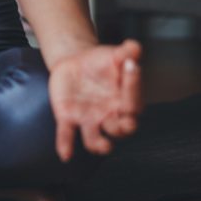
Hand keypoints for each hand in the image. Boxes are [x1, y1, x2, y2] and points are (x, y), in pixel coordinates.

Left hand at [48, 38, 143, 161]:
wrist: (76, 62)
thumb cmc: (101, 63)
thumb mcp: (113, 54)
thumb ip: (126, 52)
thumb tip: (135, 46)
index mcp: (125, 101)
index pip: (134, 100)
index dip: (133, 84)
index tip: (131, 65)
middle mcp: (110, 116)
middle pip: (121, 129)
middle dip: (123, 128)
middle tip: (123, 120)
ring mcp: (89, 119)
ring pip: (96, 139)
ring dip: (99, 144)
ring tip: (102, 145)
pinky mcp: (69, 118)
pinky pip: (68, 135)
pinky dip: (66, 145)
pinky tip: (65, 154)